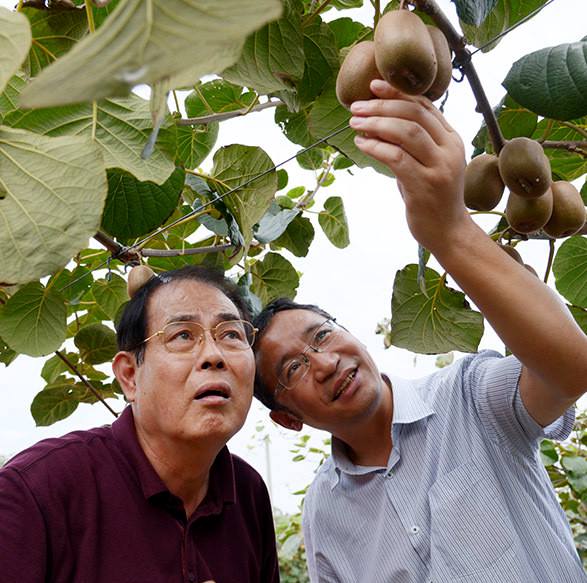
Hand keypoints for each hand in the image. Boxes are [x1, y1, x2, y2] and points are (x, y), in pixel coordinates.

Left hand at [350, 79, 467, 251]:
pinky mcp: (424, 185)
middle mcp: (449, 149)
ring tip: (355, 123)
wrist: (448, 232)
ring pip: (406, 132)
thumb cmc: (432, 197)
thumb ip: (414, 142)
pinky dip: (376, 147)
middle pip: (413, 114)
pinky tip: (362, 144)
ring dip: (376, 124)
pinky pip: (396, 158)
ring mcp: (439, 167)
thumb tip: (381, 120)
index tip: (373, 86)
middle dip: (382, 106)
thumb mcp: (428, 163)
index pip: (424, 105)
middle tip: (356, 107)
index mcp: (452, 139)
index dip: (397, 93)